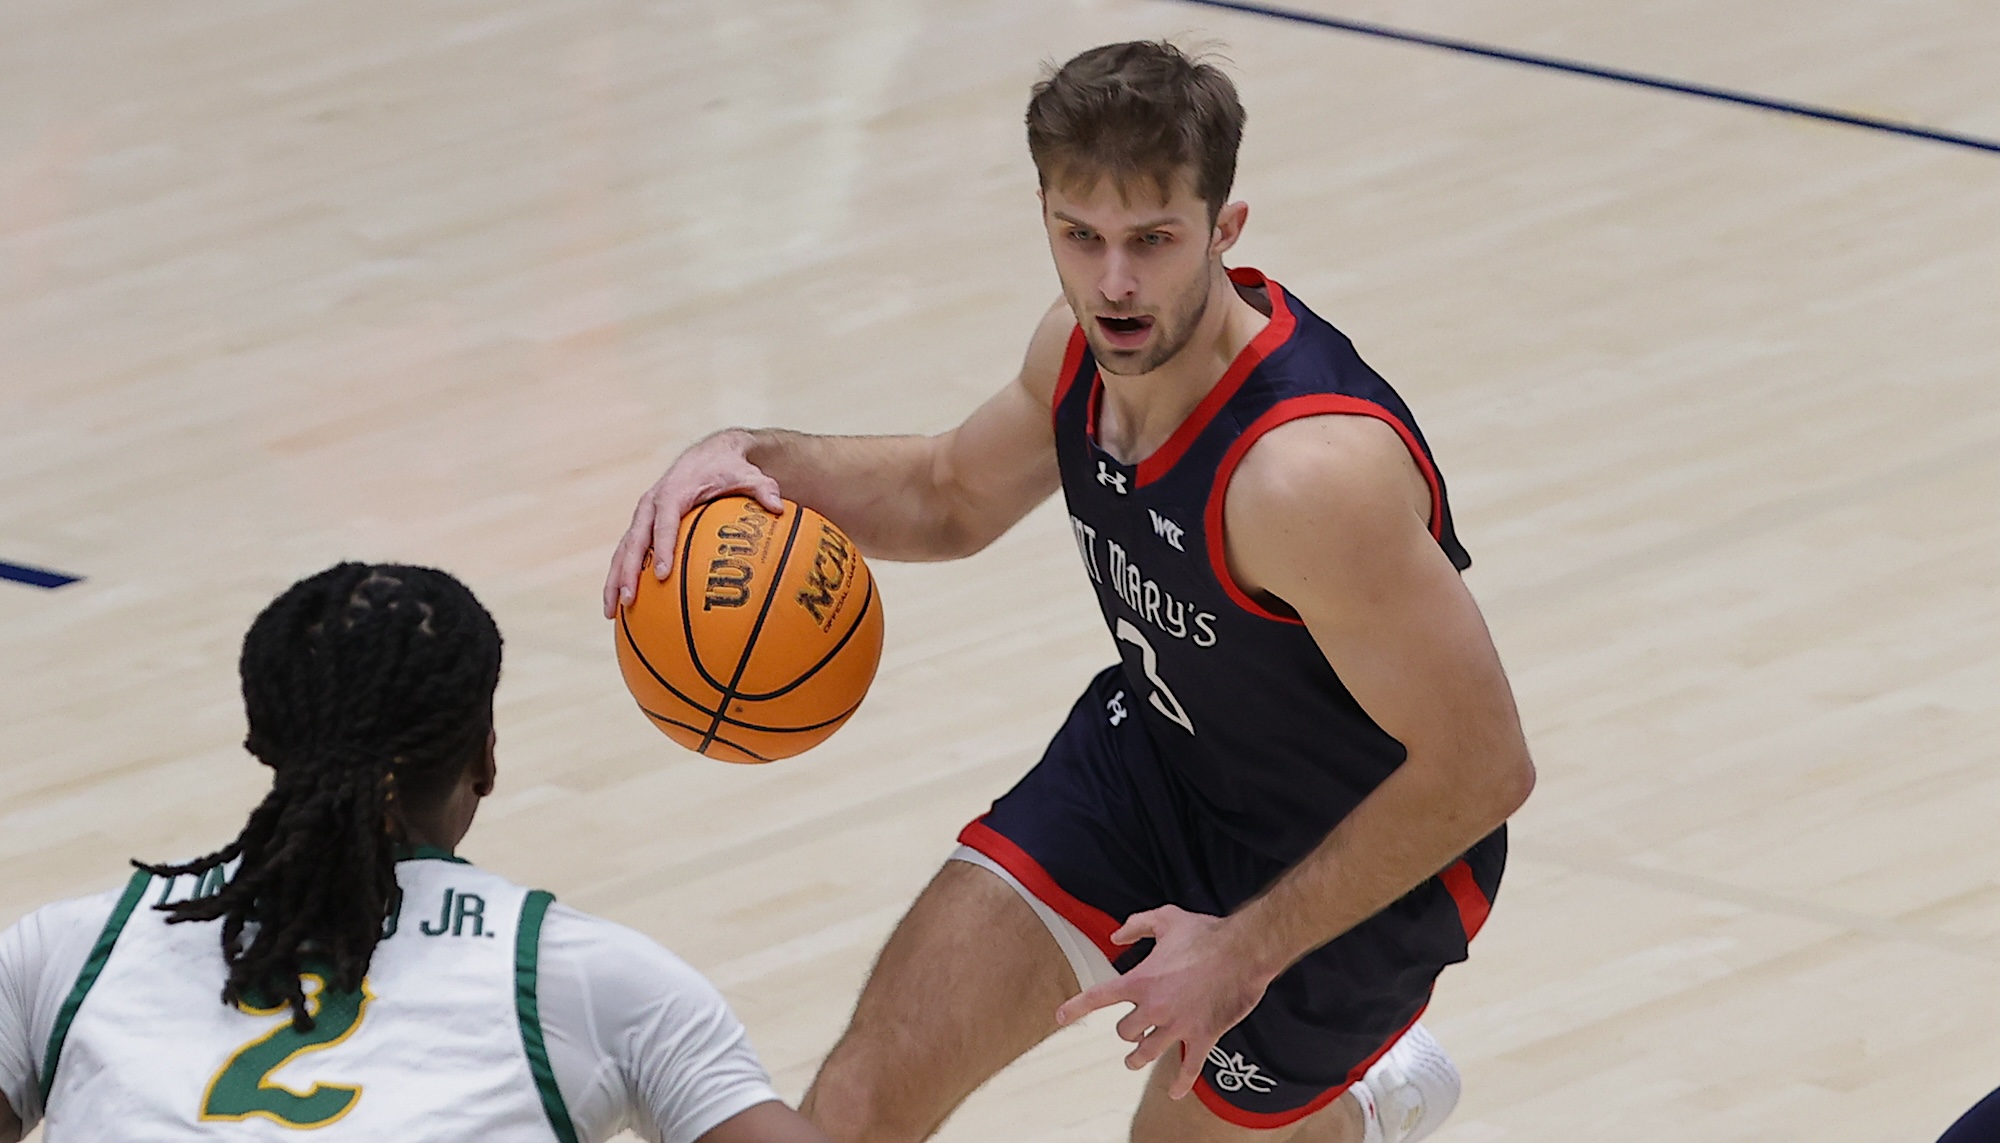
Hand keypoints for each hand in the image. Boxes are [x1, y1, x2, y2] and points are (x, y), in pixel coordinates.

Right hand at [603, 430, 786, 616]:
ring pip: (623, 550)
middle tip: (629, 601)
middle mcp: (651, 504)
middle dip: (627, 572)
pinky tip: (620, 608)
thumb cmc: (729, 469)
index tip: (661, 575)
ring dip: (615, 580)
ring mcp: (643, 516)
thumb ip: (763, 489)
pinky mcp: (642, 526)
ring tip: (612, 613)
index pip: (664, 522)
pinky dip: (620, 577)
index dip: (662, 549)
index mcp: (673, 492)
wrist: (707, 456)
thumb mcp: (749, 475)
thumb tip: (779, 506)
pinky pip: (627, 553)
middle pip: (634, 541)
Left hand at [1053, 905, 1276, 1099]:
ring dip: (1137, 1058)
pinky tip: (1174, 1093)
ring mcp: (1178, 1025)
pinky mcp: (1202, 1036)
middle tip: (1131, 1029)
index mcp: (1141, 981)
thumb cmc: (1206, 933)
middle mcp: (1154, 1007)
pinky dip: (1180, 1083)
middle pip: (1124, 1032)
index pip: (1098, 998)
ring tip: (1134, 1060)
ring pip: (1146, 1054)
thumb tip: (1115, 937)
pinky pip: (1188, 1068)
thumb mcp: (1167, 918)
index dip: (1075, 1008)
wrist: (1244, 951)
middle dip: (1126, 1030)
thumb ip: (1137, 925)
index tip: (1059, 1016)